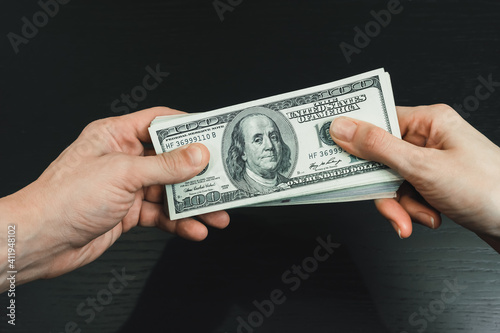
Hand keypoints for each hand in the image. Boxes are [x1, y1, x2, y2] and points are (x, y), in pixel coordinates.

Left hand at [0, 107, 229, 290]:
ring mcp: (127, 186)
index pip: (159, 122)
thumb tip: (198, 155)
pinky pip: (161, 214)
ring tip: (217, 214)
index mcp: (116, 135)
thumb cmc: (66, 198)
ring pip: (169, 190)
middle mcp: (124, 158)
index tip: (214, 134)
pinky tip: (194, 229)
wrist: (41, 240)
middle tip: (223, 180)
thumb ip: (165, 166)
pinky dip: (179, 222)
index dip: (187, 127)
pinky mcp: (129, 211)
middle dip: (197, 174)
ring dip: (194, 204)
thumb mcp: (123, 174)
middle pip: (170, 160)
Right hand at [329, 104, 499, 248]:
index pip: (377, 119)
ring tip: (420, 216)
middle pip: (380, 158)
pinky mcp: (434, 185)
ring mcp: (431, 163)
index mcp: (428, 121)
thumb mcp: (423, 167)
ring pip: (391, 182)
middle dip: (384, 188)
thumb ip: (378, 148)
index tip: (332, 151)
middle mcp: (428, 139)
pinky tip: (430, 218)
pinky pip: (406, 195)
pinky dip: (412, 211)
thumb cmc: (488, 189)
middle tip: (389, 203)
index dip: (354, 137)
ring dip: (401, 205)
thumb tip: (343, 128)